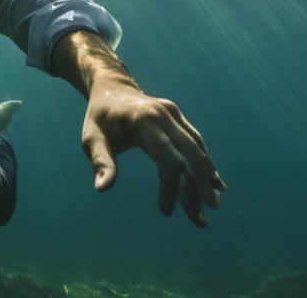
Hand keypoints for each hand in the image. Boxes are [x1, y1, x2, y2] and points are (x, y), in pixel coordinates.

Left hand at [82, 80, 226, 226]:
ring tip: (210, 207)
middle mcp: (164, 116)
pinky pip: (195, 143)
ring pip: (196, 150)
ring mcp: (174, 115)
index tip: (166, 211)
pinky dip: (205, 164)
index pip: (168, 158)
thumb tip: (102, 189)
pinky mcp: (178, 118)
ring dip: (205, 179)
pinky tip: (214, 184)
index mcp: (143, 121)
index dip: (171, 186)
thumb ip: (100, 161)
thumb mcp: (91, 137)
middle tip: (200, 220)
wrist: (111, 87)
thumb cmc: (99, 117)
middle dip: (197, 188)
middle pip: (190, 155)